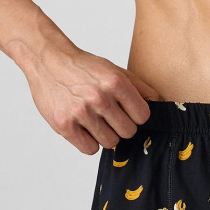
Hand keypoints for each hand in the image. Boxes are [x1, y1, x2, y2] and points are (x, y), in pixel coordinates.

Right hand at [24, 43, 152, 153]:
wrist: (48, 60)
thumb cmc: (84, 67)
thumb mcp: (115, 70)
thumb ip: (139, 88)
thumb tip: (161, 104)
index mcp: (116, 82)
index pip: (143, 116)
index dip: (136, 116)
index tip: (127, 111)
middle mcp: (99, 97)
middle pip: (128, 132)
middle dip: (121, 126)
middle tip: (109, 116)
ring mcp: (81, 112)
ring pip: (110, 143)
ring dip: (105, 135)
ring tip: (95, 120)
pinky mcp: (64, 125)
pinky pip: (89, 149)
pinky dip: (89, 142)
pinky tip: (84, 127)